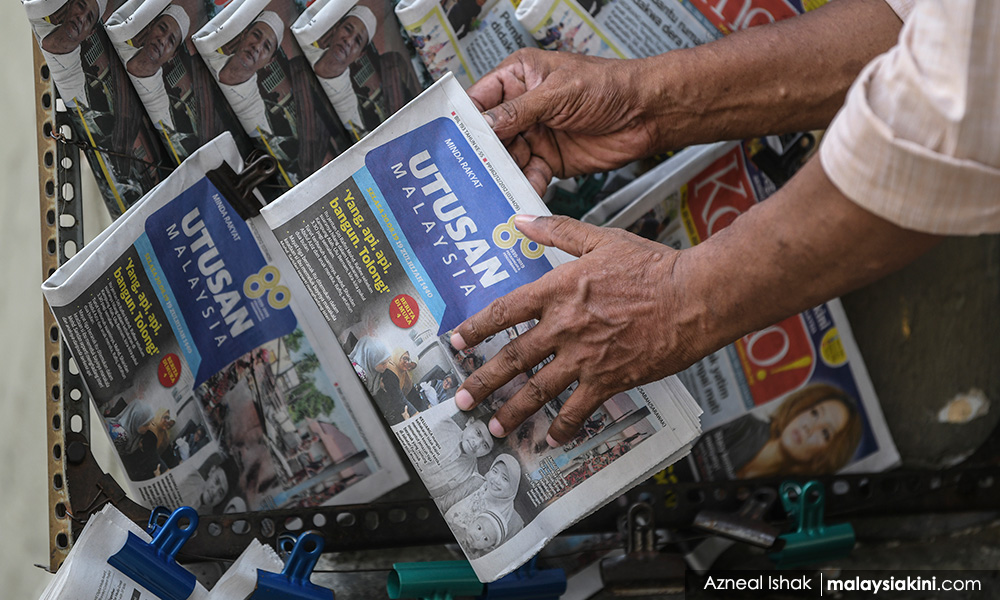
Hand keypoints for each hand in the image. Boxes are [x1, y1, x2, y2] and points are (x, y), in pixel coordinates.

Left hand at [449, 215, 704, 444]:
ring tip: (495, 427)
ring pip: (538, 390)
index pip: (504, 312)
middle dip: (483, 382)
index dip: (475, 328)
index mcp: (557, 291)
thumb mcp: (600, 239)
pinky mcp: (609, 380)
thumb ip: (556, 231)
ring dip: (513, 411)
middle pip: (512, 359)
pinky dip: (563, 427)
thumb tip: (520, 219)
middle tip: (462, 401)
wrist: (693, 297)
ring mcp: (584, 358)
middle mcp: (563, 327)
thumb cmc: (652, 266)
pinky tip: (550, 439)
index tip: (456, 342)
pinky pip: (578, 409)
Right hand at [467, 48, 663, 194]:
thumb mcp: (559, 93)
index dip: (465, 120)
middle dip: (481, 154)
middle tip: (469, 172)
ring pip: (508, 159)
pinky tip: (519, 193)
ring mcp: (537, 135)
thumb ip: (519, 111)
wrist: (647, 113)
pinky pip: (529, 175)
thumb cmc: (611, 86)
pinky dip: (524, 186)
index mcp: (520, 77)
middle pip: (490, 135)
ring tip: (492, 188)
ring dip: (501, 174)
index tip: (451, 140)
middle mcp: (524, 107)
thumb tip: (484, 124)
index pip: (481, 99)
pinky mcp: (551, 160)